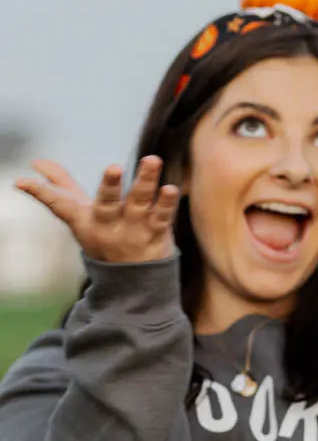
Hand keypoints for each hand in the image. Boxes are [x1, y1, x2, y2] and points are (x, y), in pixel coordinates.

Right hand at [15, 156, 179, 264]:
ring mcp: (133, 229)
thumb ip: (61, 187)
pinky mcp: (156, 233)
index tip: (23, 182)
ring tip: (151, 160)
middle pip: (106, 203)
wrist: (132, 281)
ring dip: (145, 181)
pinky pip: (162, 216)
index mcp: (84, 220)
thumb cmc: (102, 236)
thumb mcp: (79, 214)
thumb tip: (36, 162)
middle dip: (109, 186)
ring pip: (138, 202)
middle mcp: (107, 224)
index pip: (59, 205)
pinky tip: (170, 188)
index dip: (41, 193)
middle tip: (113, 167)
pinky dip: (166, 203)